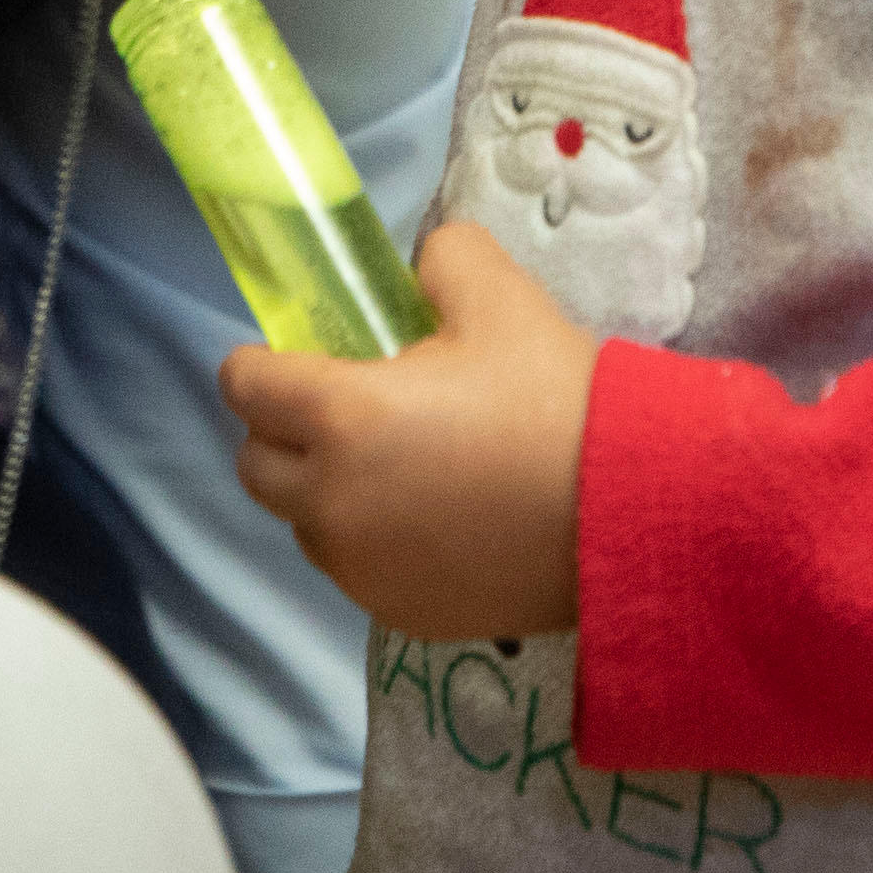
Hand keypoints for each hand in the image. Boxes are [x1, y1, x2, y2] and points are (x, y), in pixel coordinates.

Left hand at [223, 224, 592, 642]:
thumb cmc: (556, 400)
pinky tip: (437, 518)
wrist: (626, 513)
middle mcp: (332, 501)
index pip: (246, 386)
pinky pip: (357, 568)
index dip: (260, 363)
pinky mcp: (398, 612)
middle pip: (256, 465)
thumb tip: (419, 270)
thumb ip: (441, 260)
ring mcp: (361, 568)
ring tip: (401, 465)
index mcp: (342, 416)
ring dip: (327, 490)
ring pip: (305, 522)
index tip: (295, 356)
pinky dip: (374, 540)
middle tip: (344, 408)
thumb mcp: (501, 297)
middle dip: (282, 431)